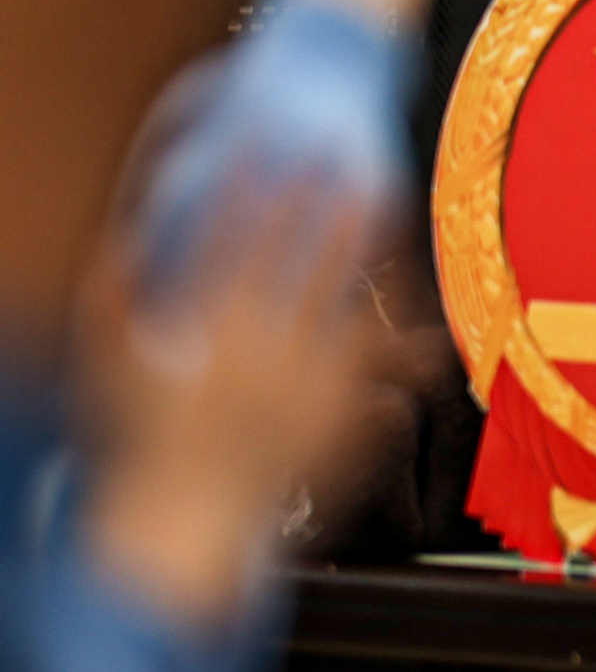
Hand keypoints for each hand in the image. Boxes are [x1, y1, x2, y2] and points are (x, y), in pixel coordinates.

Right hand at [74, 184, 376, 634]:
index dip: (249, 190)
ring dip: (361, 243)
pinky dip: (397, 328)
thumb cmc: (139, 444)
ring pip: (345, 298)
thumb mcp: (107, 368)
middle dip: (318, 202)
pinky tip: (410, 298)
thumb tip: (119, 240)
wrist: (184, 524)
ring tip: (380, 194)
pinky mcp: (338, 414)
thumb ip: (112, 300)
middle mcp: (263, 352)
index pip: (229, 243)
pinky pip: (374, 359)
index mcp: (205, 335)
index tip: (265, 147)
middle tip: (339, 153)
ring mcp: (308, 382)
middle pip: (299, 260)